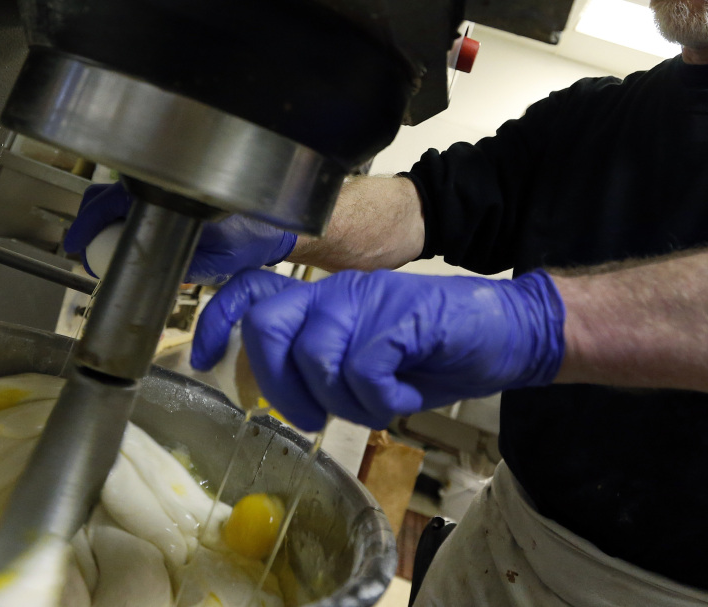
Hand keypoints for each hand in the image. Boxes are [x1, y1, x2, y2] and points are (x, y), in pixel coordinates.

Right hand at [64, 183, 296, 284]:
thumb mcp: (216, 260)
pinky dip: (122, 216)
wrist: (276, 230)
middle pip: (108, 195)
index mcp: (174, 194)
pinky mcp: (174, 196)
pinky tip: (122, 237)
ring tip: (101, 246)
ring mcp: (170, 188)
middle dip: (90, 219)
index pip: (112, 200)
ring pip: (120, 196)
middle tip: (85, 248)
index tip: (76, 244)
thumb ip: (183, 267)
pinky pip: (138, 201)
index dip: (87, 222)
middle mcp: (168, 185)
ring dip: (105, 217)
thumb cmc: (252, 240)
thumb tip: (145, 275)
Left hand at [191, 268, 565, 430]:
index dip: (215, 320)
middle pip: (268, 327)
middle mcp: (339, 292)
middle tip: (315, 415)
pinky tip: (402, 397)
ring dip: (344, 399)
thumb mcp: (367, 362)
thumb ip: (324, 366)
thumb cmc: (436, 352)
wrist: (507, 333)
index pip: (252, 292)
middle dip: (282, 386)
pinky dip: (381, 397)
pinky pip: (363, 366)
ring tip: (379, 402)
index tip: (200, 357)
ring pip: (315, 354)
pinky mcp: (403, 314)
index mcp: (324, 300)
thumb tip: (283, 394)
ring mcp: (370, 299)